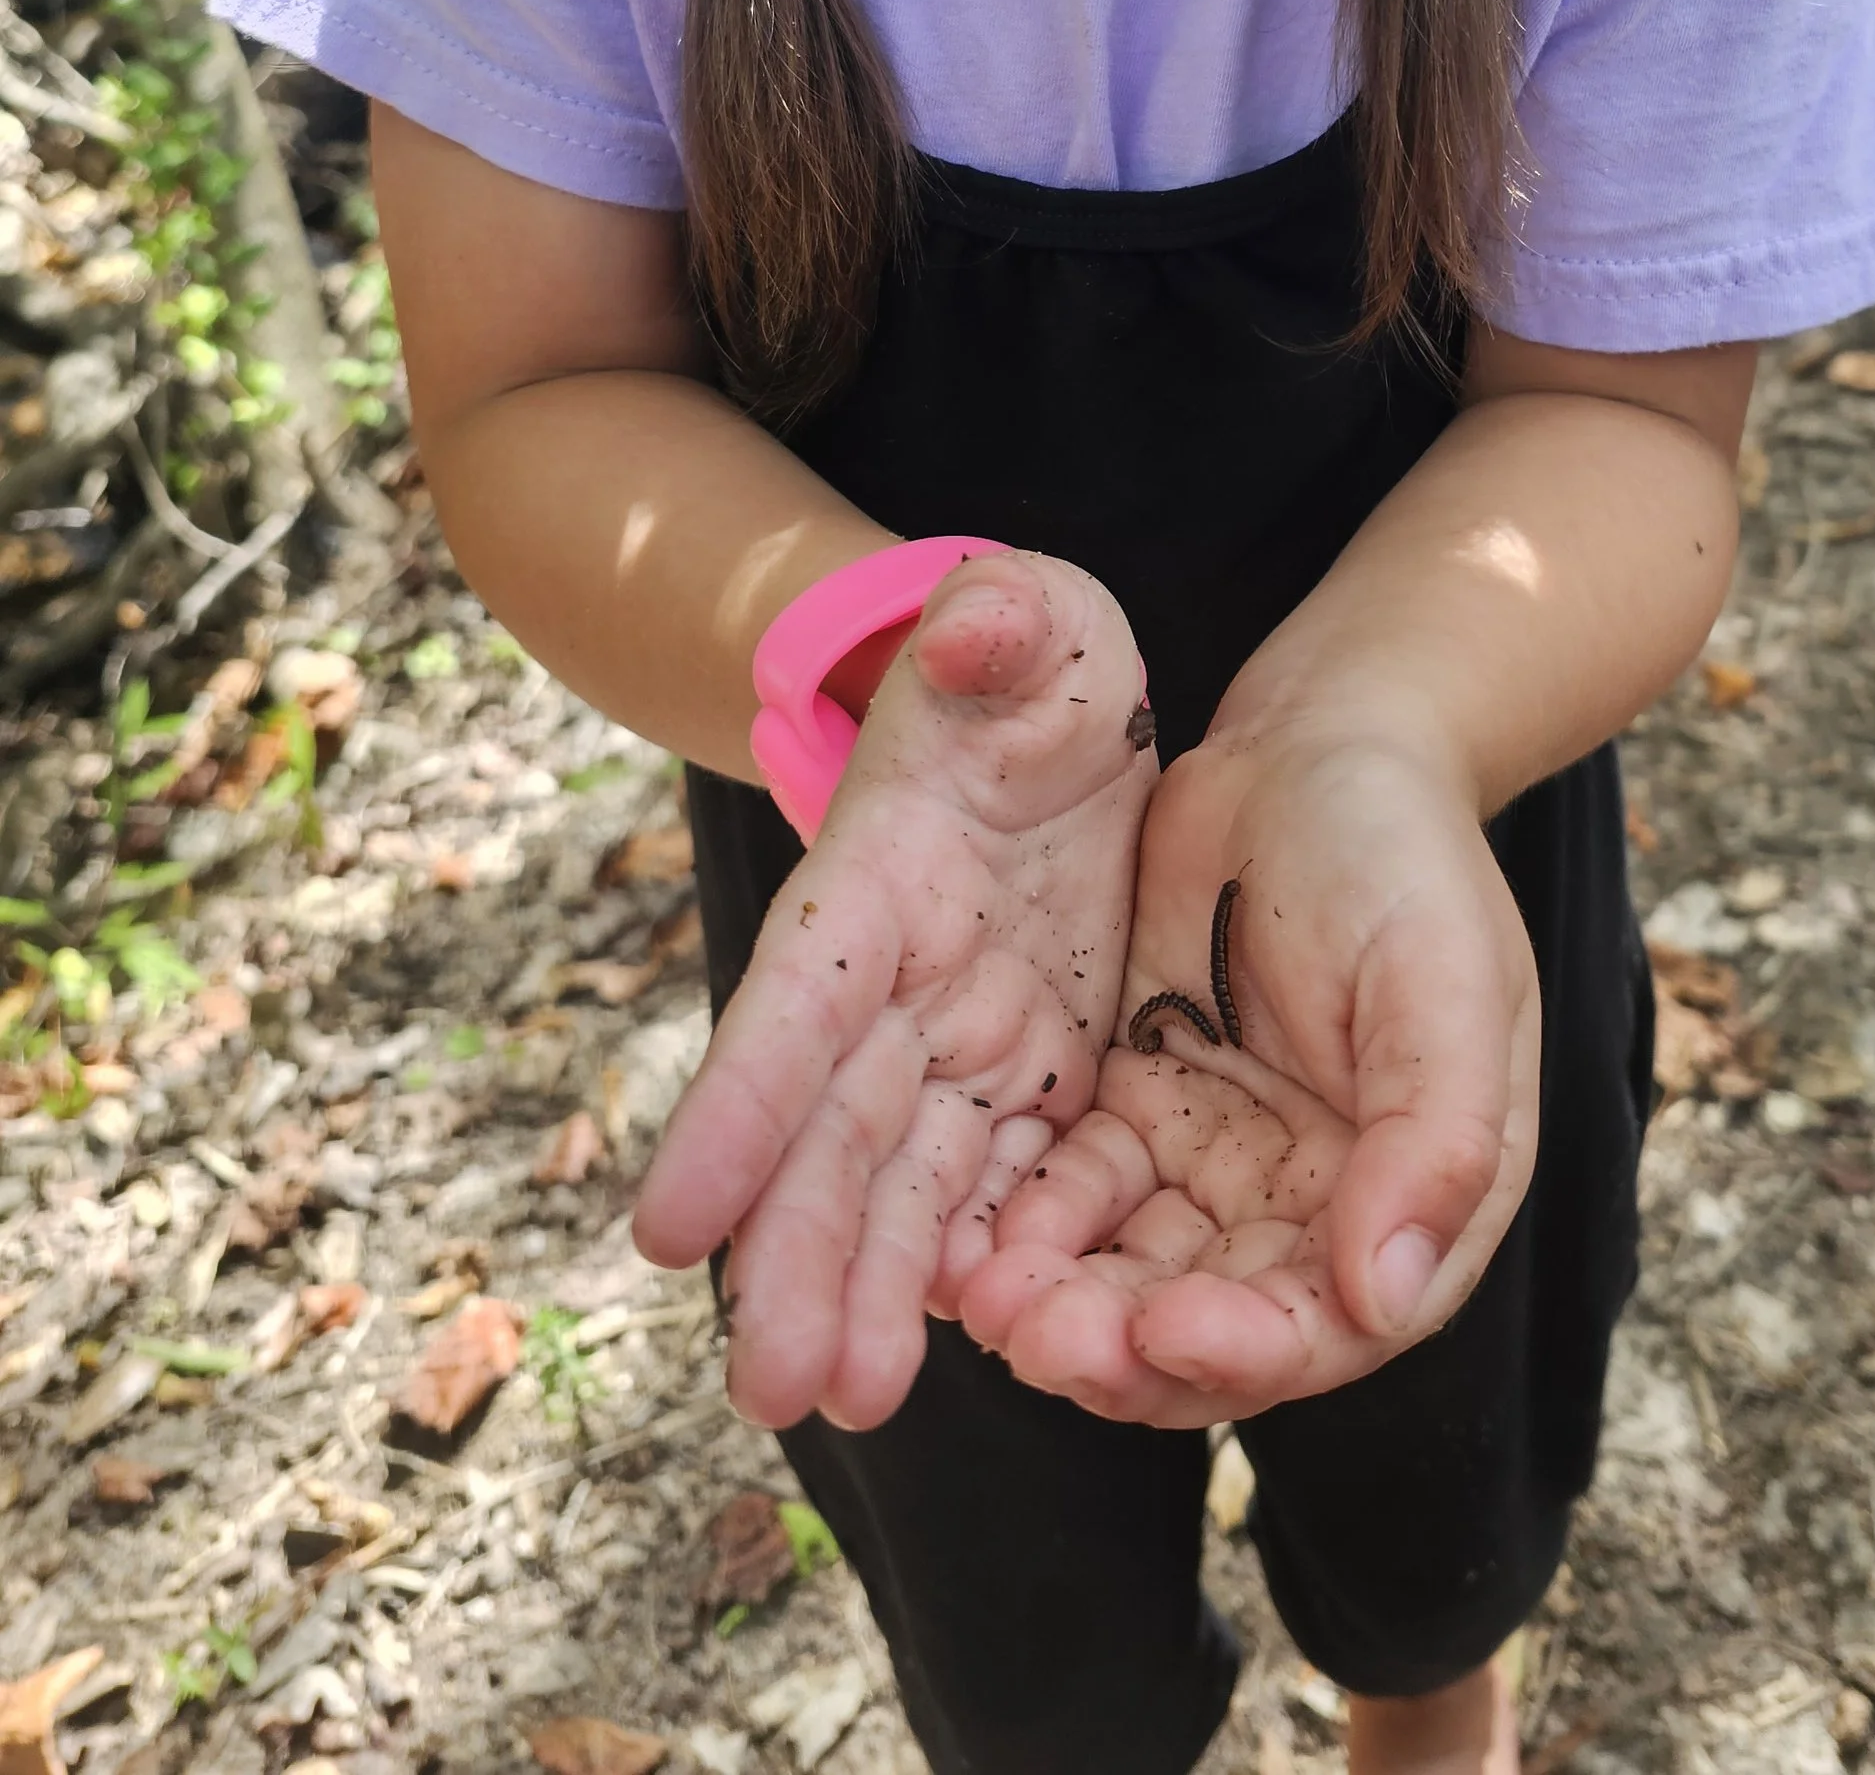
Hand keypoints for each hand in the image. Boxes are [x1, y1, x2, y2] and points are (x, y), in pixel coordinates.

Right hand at [633, 553, 1155, 1430]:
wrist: (1057, 711)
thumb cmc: (1028, 658)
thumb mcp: (1032, 619)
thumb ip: (1001, 622)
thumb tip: (984, 621)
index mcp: (878, 880)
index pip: (795, 1003)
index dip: (735, 1110)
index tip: (665, 1228)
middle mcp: (899, 982)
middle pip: (833, 1133)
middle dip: (796, 1260)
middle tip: (773, 1392)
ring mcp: (960, 1040)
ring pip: (904, 1187)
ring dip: (872, 1294)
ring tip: (849, 1408)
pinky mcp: (1030, 1076)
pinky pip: (997, 1186)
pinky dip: (973, 1266)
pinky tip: (967, 1350)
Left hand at [955, 706, 1539, 1425]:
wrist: (1313, 741)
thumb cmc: (1401, 850)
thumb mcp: (1443, 973)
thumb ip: (1432, 1133)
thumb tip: (1385, 1296)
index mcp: (1412, 1190)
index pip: (1332, 1322)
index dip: (1247, 1351)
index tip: (1163, 1330)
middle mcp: (1315, 1204)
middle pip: (1216, 1324)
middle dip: (1126, 1349)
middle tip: (1037, 1336)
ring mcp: (1219, 1163)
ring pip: (1134, 1279)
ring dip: (1067, 1306)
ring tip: (990, 1300)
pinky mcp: (1137, 1111)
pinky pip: (1077, 1196)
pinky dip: (1030, 1226)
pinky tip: (972, 1237)